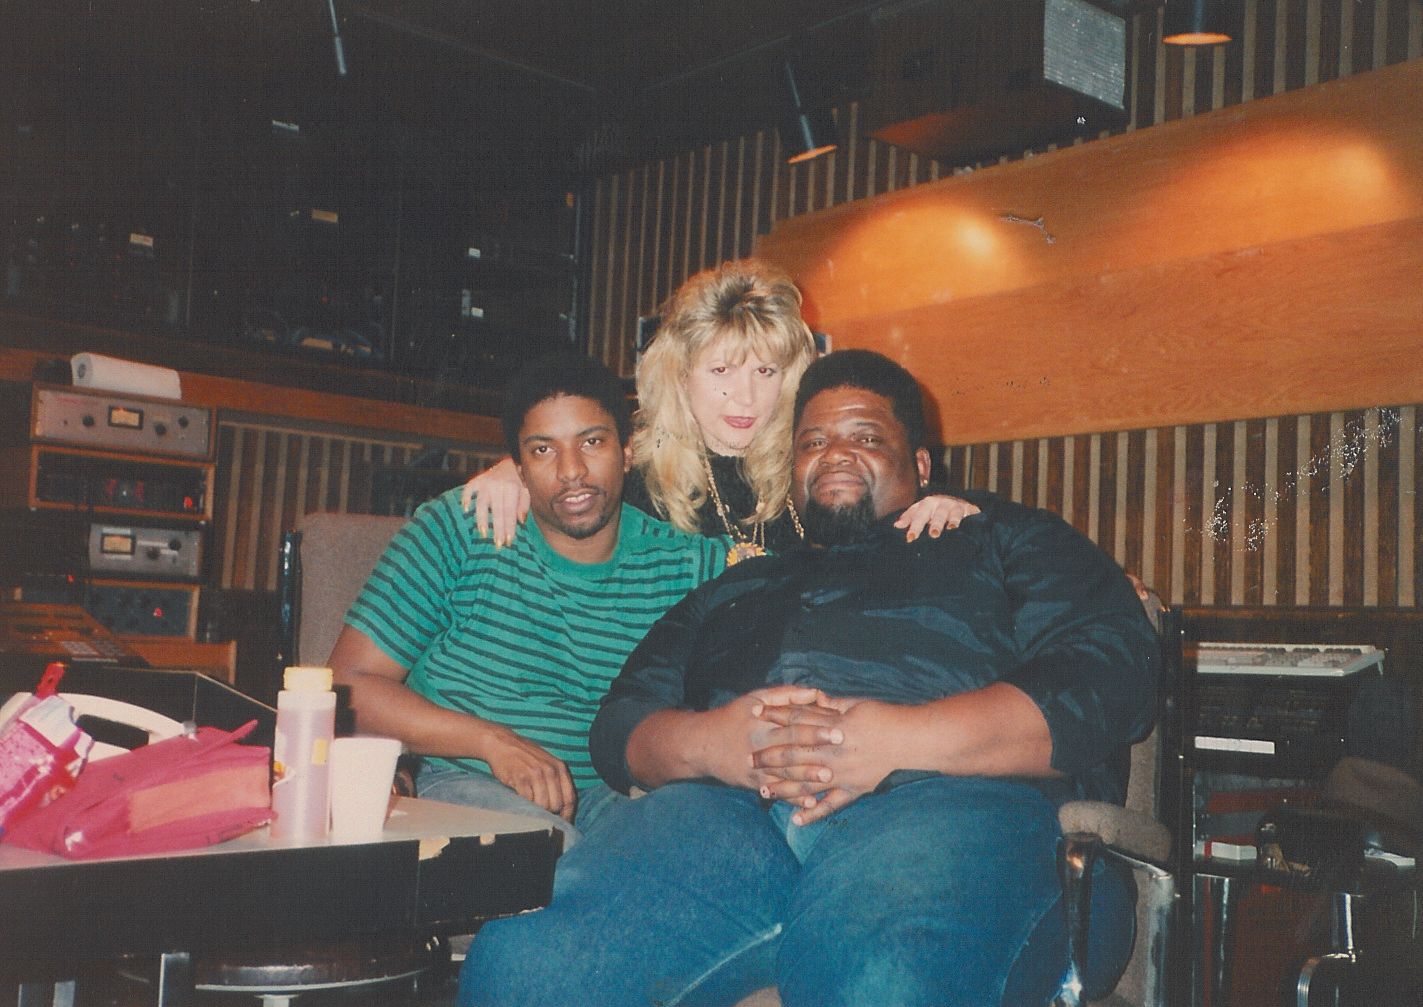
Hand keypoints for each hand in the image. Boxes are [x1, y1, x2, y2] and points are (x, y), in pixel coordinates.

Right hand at [461, 457, 529, 546]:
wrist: (511, 462)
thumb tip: (521, 520)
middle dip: (497, 528)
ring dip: (482, 519)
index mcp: (512, 487)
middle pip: (497, 510)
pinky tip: (465, 509)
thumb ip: (524, 505)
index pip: (510, 511)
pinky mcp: (477, 480)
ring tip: (483, 533)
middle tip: (497, 543)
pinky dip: (466, 498)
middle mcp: (498, 485)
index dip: (509, 526)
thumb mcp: (527, 491)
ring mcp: (486, 482)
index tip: (508, 541)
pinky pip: (469, 488)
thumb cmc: (521, 481)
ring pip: (482, 503)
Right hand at [479, 725, 576, 821]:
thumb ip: (556, 782)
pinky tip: (520, 802)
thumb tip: (561, 808)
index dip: (567, 815)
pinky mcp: (520, 778)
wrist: (503, 743)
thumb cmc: (525, 757)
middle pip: (557, 805)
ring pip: (543, 805)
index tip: (562, 825)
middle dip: (550, 814)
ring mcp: (536, 774)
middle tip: (541, 816)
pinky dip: (524, 805)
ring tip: (530, 809)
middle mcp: (550, 770)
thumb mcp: (546, 764)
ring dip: (536, 811)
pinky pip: (527, 800)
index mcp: (560, 768)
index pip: (570, 798)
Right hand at [690, 686, 842, 790]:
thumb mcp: (755, 698)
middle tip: (841, 750)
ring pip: (784, 773)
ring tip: (829, 778)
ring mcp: (755, 766)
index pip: (793, 722)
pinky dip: (793, 798)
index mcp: (762, 721)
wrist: (700, 744)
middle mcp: (759, 744)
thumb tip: (816, 692)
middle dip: (817, 750)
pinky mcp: (752, 783)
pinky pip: (776, 791)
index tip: (839, 726)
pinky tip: (810, 802)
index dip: (817, 724)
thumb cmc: (732, 717)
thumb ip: (786, 695)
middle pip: (792, 747)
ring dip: (808, 776)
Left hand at [753, 697, 916, 825]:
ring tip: (764, 791)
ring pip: (807, 782)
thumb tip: (810, 700)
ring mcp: (843, 773)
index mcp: (833, 727)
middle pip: (795, 754)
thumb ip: (830, 706)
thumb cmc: (882, 717)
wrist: (909, 738)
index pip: (796, 721)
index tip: (755, 716)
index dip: (774, 718)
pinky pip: (831, 804)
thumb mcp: (854, 705)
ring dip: (784, 788)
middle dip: (771, 757)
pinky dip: (814, 813)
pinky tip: (796, 820)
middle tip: (749, 760)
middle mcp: (834, 752)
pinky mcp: (854, 788)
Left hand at [895, 494, 979, 541]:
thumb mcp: (922, 512)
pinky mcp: (967, 508)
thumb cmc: (935, 510)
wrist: (958, 502)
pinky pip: (966, 514)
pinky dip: (966, 519)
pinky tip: (964, 527)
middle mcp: (939, 503)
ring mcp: (953, 505)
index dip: (914, 526)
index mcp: (925, 504)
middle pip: (935, 513)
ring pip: (951, 513)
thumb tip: (896, 525)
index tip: (911, 539)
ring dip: (951, 520)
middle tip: (932, 535)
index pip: (917, 514)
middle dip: (933, 523)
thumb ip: (909, 518)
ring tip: (951, 528)